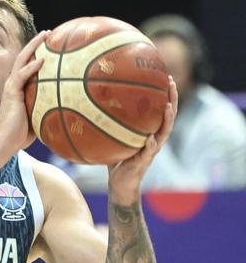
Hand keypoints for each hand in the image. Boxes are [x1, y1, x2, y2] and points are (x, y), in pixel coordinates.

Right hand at [0, 30, 48, 152]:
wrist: (4, 142)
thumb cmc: (21, 135)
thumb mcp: (38, 117)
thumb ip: (48, 108)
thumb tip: (69, 107)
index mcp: (18, 88)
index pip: (27, 66)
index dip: (36, 53)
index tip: (49, 45)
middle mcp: (13, 84)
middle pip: (23, 57)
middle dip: (35, 44)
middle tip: (48, 33)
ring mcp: (11, 87)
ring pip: (21, 61)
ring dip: (33, 47)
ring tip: (45, 36)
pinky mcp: (11, 93)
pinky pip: (22, 76)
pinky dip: (31, 67)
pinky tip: (42, 60)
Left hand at [107, 77, 177, 201]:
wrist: (120, 185)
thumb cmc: (116, 160)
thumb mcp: (111, 137)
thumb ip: (107, 123)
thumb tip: (90, 104)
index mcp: (149, 132)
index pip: (160, 110)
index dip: (165, 94)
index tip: (165, 76)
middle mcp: (154, 139)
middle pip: (168, 116)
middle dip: (172, 99)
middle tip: (170, 83)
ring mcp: (151, 151)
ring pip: (164, 133)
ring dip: (168, 119)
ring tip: (168, 106)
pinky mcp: (144, 163)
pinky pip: (149, 153)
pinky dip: (151, 146)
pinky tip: (151, 139)